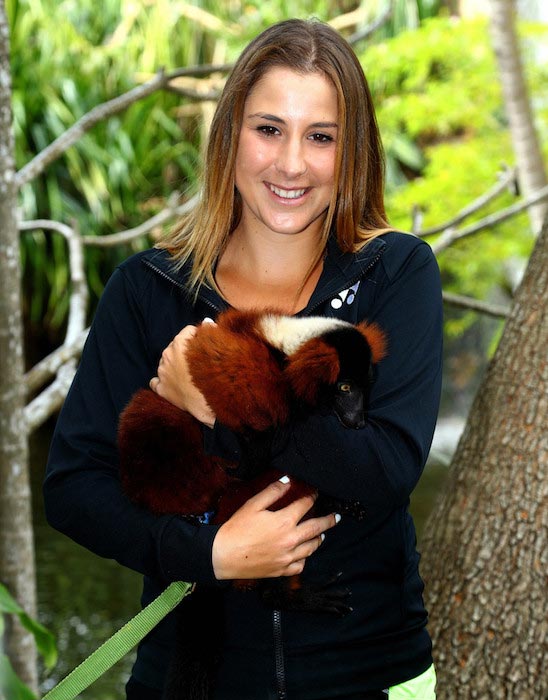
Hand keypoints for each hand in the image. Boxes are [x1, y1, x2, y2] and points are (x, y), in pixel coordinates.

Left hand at [149, 324, 214, 427]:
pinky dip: (162, 381)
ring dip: (174, 366)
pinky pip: (156, 381)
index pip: (188, 331)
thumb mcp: (214, 350)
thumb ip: (209, 332)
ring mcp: (162, 372)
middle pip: (175, 346)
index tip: (204, 344)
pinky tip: (171, 384)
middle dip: (185, 351)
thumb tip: (206, 322)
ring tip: (188, 375)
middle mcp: (167, 355)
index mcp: (179, 343)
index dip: (198, 336)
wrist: (207, 402)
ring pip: (166, 363)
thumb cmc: (214, 376)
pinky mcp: (160, 388)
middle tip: (198, 361)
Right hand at [212, 478, 339, 579]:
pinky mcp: (282, 570)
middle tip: (337, 517)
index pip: (305, 505)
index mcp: (284, 521)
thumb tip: (288, 480)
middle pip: (316, 528)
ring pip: (311, 548)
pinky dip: (305, 559)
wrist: (223, 556)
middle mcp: (291, 540)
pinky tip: (304, 554)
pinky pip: (300, 565)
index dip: (311, 497)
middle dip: (328, 520)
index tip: (315, 493)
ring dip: (319, 539)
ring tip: (323, 535)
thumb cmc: (237, 528)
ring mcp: (288, 557)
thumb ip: (272, 492)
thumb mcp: (253, 504)